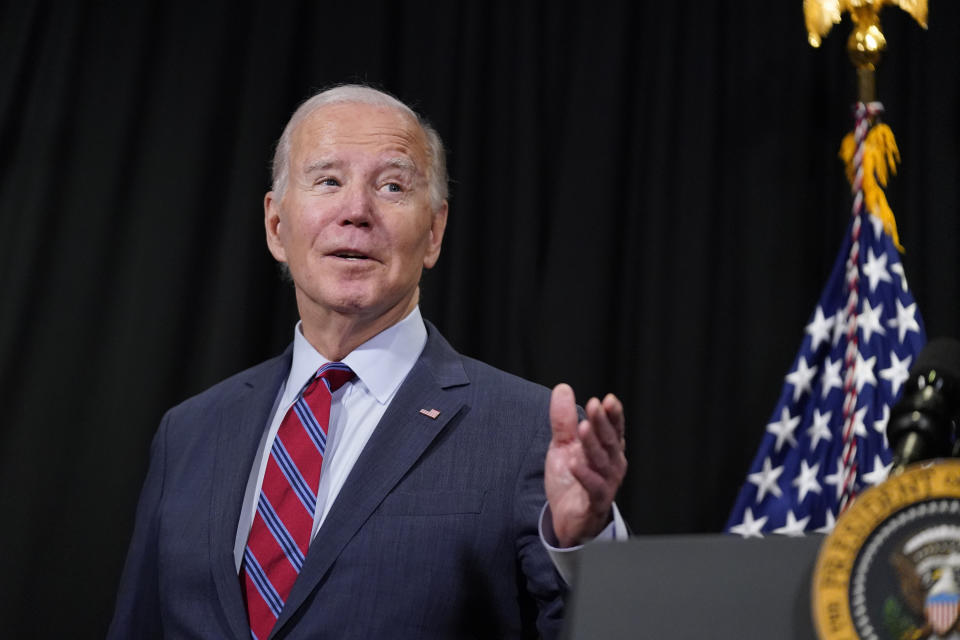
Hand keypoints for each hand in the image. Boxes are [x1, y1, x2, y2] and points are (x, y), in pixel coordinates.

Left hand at [545, 383, 626, 546]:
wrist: (568, 518)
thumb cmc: (572, 480)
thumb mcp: (564, 445)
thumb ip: (564, 420)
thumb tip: (562, 388)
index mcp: (608, 449)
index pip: (613, 428)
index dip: (612, 414)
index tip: (607, 399)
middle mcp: (612, 464)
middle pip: (609, 440)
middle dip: (602, 422)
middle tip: (595, 405)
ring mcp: (606, 483)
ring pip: (601, 461)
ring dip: (592, 444)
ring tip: (583, 428)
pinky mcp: (596, 502)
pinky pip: (593, 487)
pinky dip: (585, 475)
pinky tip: (574, 463)